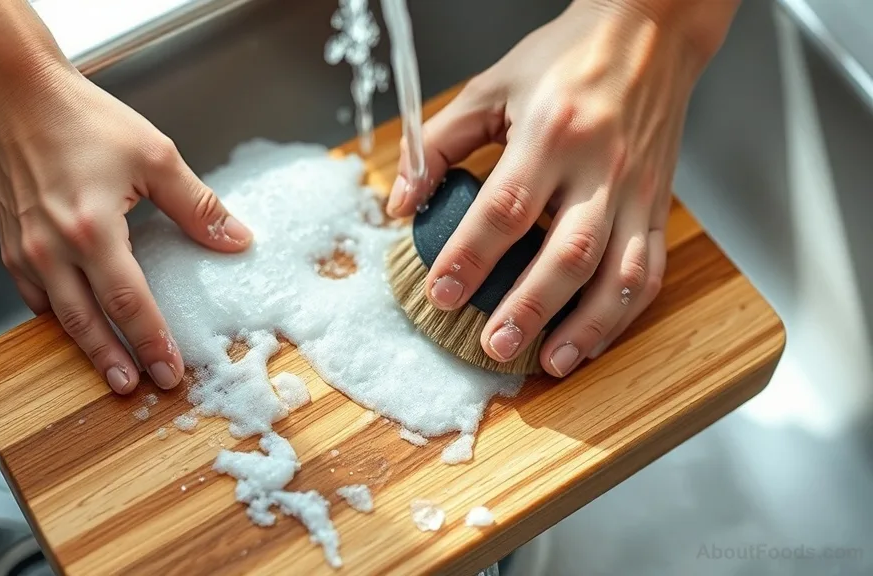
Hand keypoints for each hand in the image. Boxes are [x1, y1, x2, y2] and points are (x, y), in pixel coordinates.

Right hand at [0, 65, 251, 392]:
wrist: (15, 95)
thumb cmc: (81, 118)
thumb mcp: (154, 156)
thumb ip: (197, 205)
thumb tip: (236, 240)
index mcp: (93, 229)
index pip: (129, 302)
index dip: (152, 340)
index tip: (171, 370)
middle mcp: (52, 248)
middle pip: (89, 323)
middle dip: (117, 361)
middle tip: (140, 389)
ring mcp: (25, 250)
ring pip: (57, 316)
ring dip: (86, 349)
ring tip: (111, 374)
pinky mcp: (9, 244)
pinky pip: (32, 296)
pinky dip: (55, 317)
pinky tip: (75, 326)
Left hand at [387, 0, 735, 375]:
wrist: (650, 32)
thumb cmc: (566, 57)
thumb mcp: (491, 87)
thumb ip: (438, 144)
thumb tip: (400, 202)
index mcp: (552, 131)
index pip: (505, 207)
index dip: (470, 256)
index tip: (440, 293)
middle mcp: (601, 166)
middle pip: (568, 251)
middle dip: (529, 307)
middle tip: (493, 345)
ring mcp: (637, 190)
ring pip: (618, 273)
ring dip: (586, 326)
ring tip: (550, 362)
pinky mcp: (659, 204)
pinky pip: (648, 268)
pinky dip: (623, 313)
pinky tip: (593, 339)